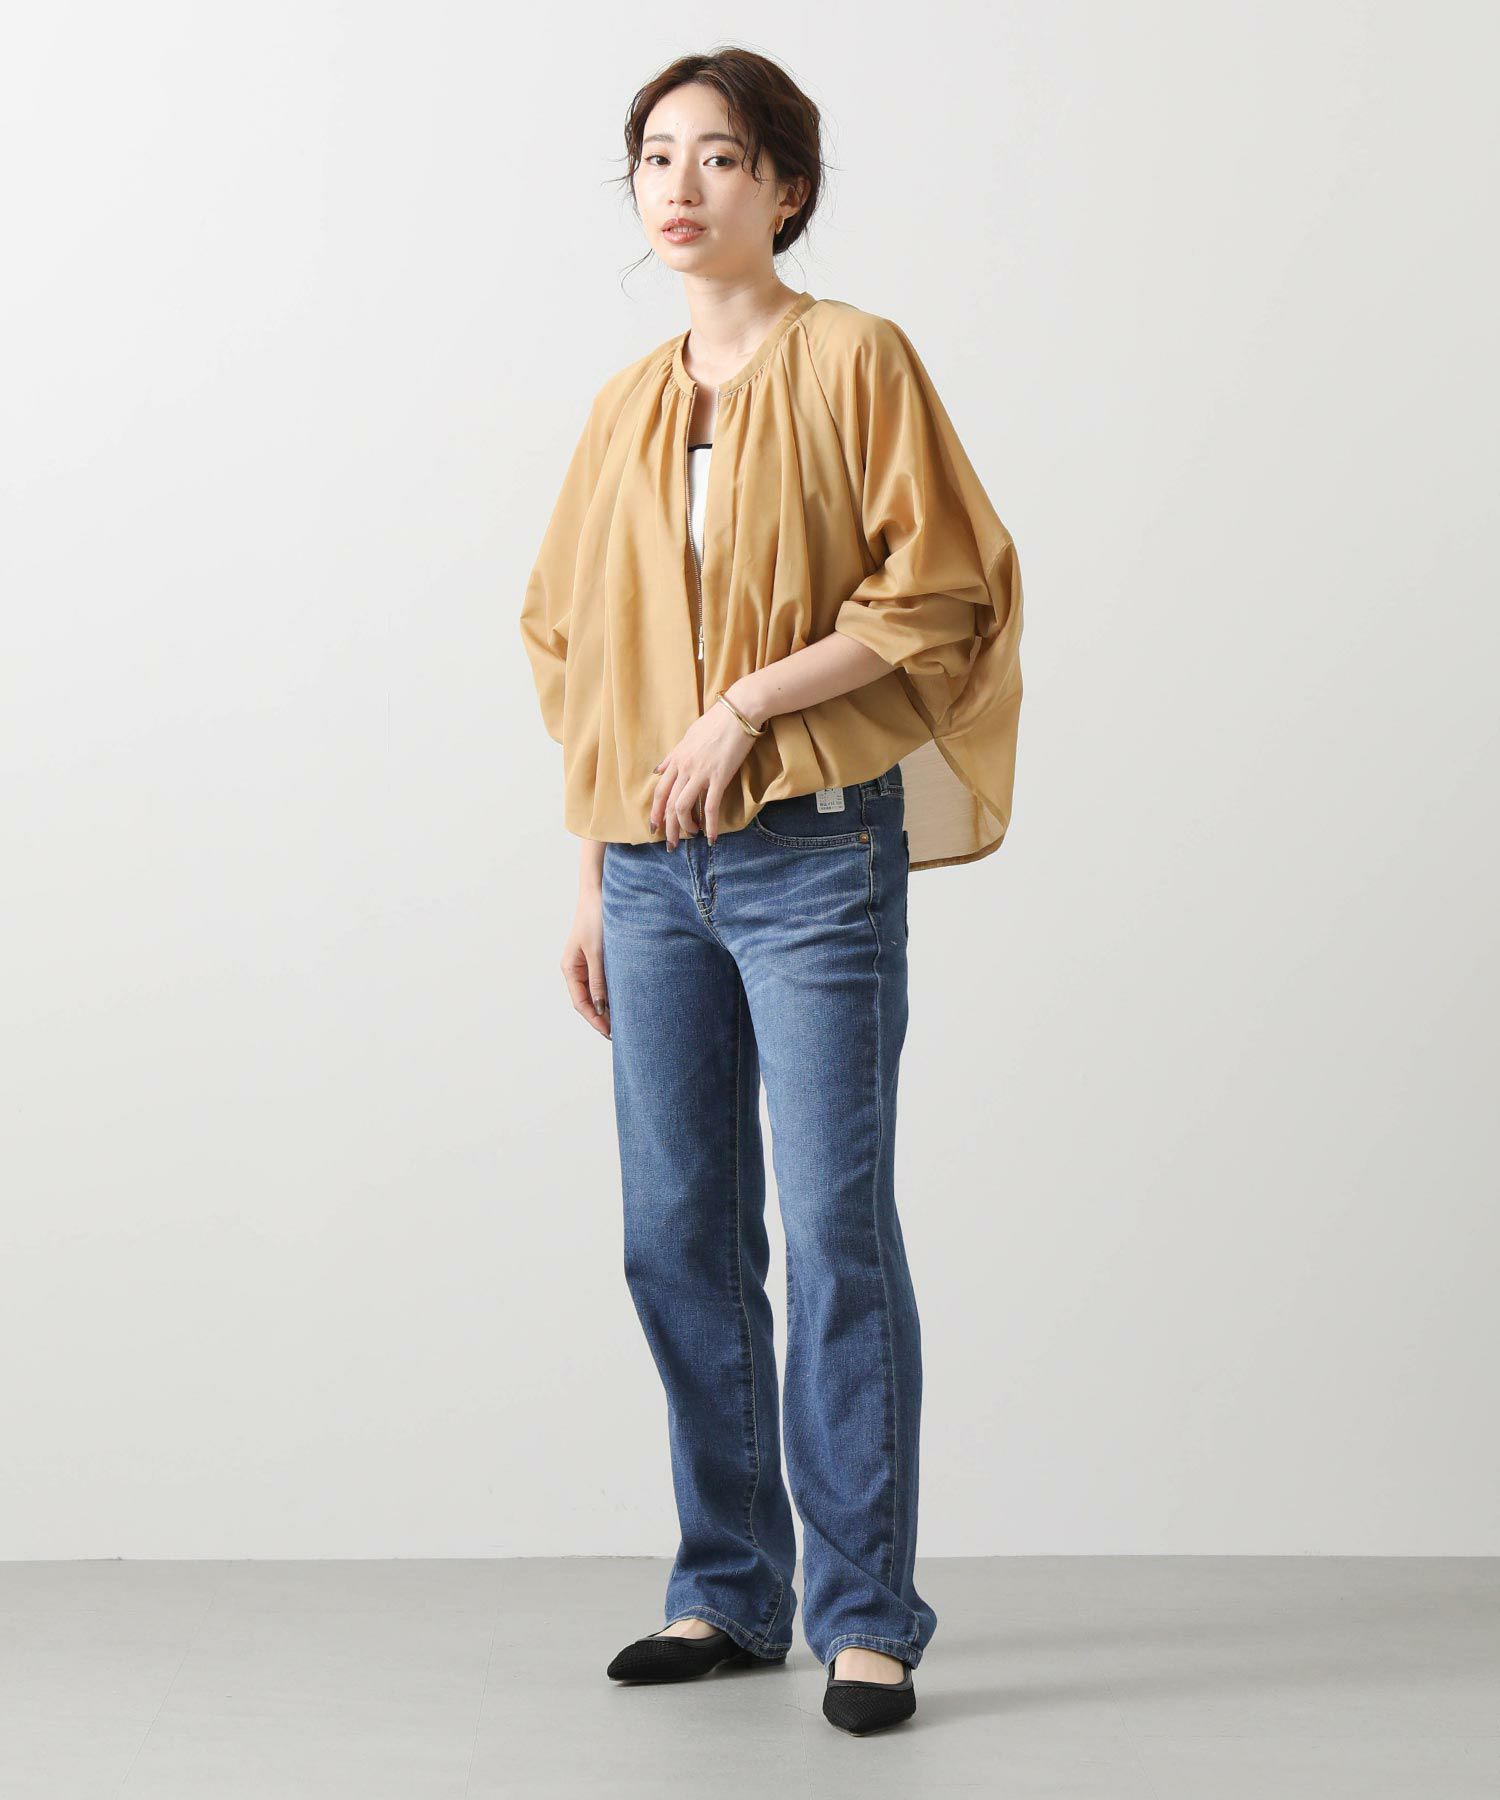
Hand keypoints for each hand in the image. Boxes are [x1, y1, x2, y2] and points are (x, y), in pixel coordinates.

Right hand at [560, 887, 610, 1038]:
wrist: (600, 892)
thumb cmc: (596, 918)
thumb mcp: (598, 952)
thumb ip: (599, 980)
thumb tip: (601, 1008)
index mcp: (570, 969)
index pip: (581, 1003)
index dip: (595, 1021)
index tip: (611, 1034)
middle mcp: (576, 969)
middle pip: (588, 1001)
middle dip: (602, 1018)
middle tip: (621, 1035)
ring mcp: (587, 963)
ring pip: (596, 992)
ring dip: (608, 1007)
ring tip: (624, 1023)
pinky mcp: (599, 957)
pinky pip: (604, 981)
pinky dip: (612, 993)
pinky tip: (625, 1001)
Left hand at [651, 693, 762, 848]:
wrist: (739, 711)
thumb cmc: (716, 722)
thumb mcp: (688, 736)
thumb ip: (672, 756)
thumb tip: (658, 770)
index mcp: (676, 759)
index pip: (660, 791)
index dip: (655, 812)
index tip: (654, 827)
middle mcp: (684, 768)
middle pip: (668, 804)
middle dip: (668, 828)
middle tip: (670, 844)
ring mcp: (701, 773)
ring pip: (683, 807)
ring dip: (685, 827)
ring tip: (691, 837)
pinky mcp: (720, 777)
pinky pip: (710, 807)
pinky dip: (710, 825)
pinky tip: (712, 838)